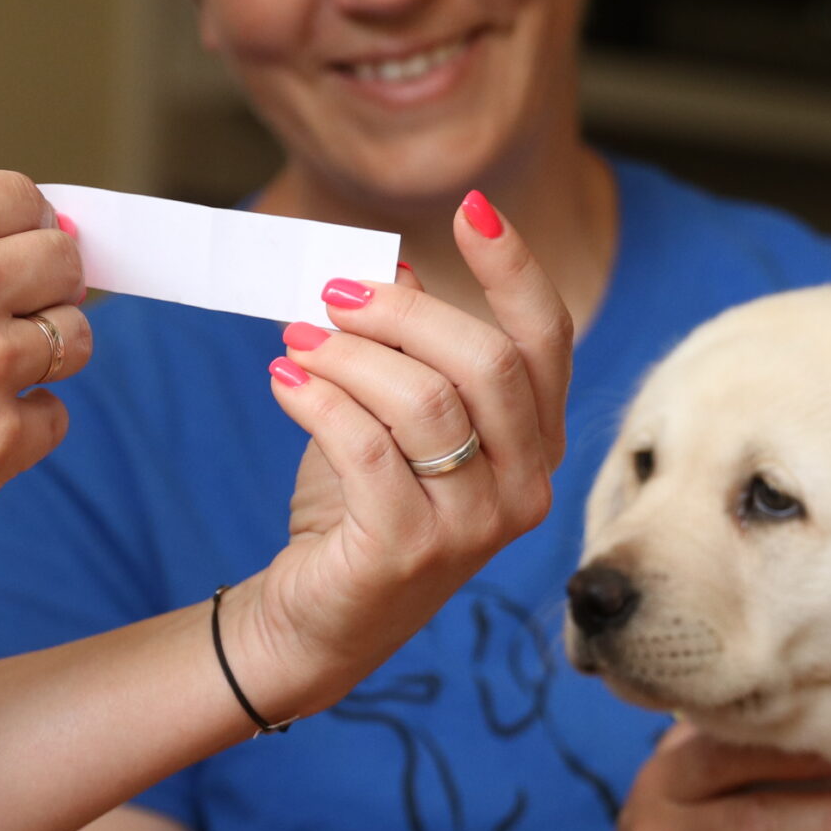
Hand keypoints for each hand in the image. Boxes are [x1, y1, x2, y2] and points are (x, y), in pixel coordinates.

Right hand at [0, 172, 87, 557]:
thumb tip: (58, 237)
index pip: (26, 199)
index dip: (26, 227)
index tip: (17, 249)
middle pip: (64, 263)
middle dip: (46, 287)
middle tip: (3, 316)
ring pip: (75, 339)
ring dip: (41, 356)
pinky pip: (54, 416)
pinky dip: (21, 425)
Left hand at [223, 194, 572, 716]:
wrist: (315, 621)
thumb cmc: (361, 508)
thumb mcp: (390, 417)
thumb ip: (408, 351)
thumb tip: (398, 272)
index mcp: (536, 442)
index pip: (547, 339)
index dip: (515, 268)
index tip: (471, 208)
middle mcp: (525, 486)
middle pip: (487, 361)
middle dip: (403, 313)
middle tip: (333, 295)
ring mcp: (475, 527)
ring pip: (425, 402)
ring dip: (349, 354)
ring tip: (296, 338)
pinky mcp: (410, 552)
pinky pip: (367, 449)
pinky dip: (318, 399)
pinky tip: (282, 381)